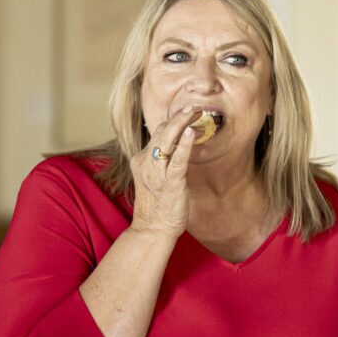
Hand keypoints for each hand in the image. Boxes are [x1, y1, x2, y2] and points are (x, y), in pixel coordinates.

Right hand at [130, 106, 200, 238]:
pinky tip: (192, 132)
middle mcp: (146, 162)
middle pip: (162, 132)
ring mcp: (157, 172)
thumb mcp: (156, 177)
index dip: (174, 121)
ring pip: (166, 140)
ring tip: (194, 111)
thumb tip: (178, 144)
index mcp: (142, 159)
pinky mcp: (170, 183)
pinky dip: (185, 145)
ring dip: (181, 123)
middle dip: (179, 117)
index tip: (188, 112)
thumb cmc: (158, 204)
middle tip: (195, 107)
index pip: (158, 133)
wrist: (152, 229)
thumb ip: (164, 160)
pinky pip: (177, 160)